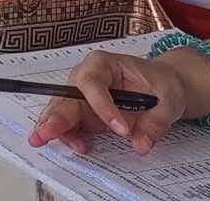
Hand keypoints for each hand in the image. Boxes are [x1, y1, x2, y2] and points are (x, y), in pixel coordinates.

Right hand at [28, 50, 195, 155]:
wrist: (161, 86)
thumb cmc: (162, 84)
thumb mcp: (169, 100)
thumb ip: (155, 122)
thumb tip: (140, 144)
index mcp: (104, 64)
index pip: (93, 83)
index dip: (102, 106)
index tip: (121, 129)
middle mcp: (86, 77)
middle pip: (67, 96)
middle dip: (56, 115)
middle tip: (46, 131)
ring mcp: (82, 96)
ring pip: (63, 110)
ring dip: (54, 126)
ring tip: (41, 139)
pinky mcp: (85, 113)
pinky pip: (71, 123)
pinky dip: (67, 135)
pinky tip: (72, 144)